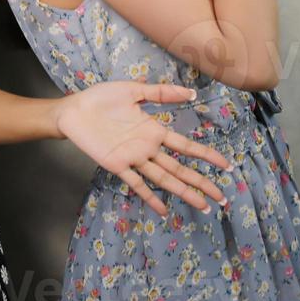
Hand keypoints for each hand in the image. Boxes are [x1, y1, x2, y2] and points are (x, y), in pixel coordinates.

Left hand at [55, 81, 231, 216]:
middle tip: (222, 198)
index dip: (206, 155)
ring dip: (183, 192)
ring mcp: (133, 158)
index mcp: (153, 130)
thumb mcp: (133, 90)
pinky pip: (136, 183)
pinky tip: (163, 209)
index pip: (186, 147)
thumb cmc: (101, 98)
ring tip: (202, 206)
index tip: (226, 166)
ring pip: (164, 178)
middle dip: (201, 183)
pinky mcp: (116, 165)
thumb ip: (161, 92)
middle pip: (180, 169)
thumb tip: (191, 92)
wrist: (73, 109)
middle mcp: (147, 148)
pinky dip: (150, 196)